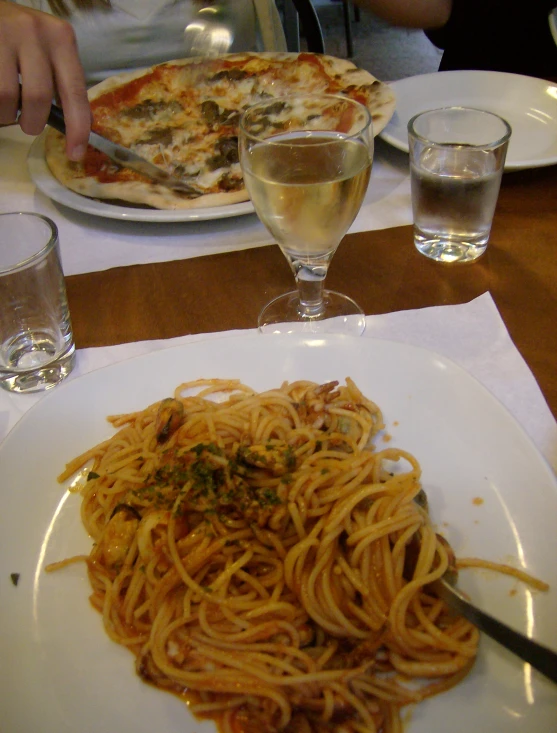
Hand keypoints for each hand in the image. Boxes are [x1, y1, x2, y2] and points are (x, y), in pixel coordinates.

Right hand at [0, 1, 90, 159]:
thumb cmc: (21, 38)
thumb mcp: (48, 51)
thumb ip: (63, 83)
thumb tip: (78, 127)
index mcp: (61, 39)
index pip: (75, 93)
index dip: (77, 128)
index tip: (75, 153)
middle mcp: (35, 32)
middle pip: (38, 99)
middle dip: (33, 123)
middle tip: (28, 124)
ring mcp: (5, 34)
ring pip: (7, 97)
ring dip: (6, 114)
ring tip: (6, 106)